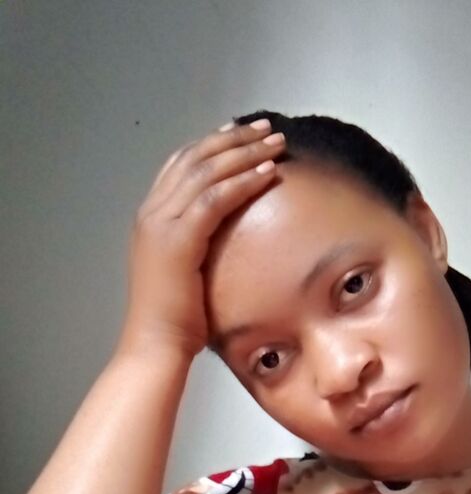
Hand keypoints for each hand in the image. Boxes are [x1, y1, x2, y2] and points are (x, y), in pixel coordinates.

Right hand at [117, 119, 285, 358]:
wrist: (156, 345)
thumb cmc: (176, 321)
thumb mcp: (186, 273)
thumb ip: (198, 246)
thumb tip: (226, 239)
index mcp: (151, 219)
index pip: (181, 166)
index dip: (212, 145)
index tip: (241, 133)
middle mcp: (152, 213)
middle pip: (195, 158)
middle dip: (233, 140)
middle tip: (266, 129)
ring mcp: (161, 223)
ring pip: (207, 172)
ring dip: (244, 153)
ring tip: (275, 143)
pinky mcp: (178, 239)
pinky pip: (215, 199)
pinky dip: (242, 182)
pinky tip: (267, 173)